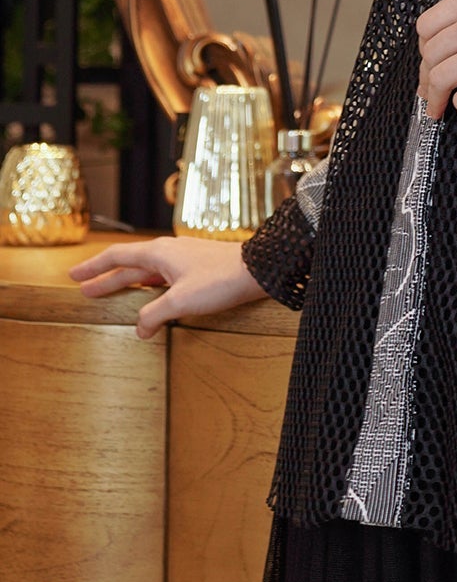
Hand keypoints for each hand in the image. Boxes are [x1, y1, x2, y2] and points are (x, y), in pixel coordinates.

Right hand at [67, 236, 268, 339]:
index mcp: (159, 253)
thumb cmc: (220, 280)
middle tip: (84, 289)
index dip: (93, 268)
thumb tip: (139, 329)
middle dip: (105, 278)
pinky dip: (147, 289)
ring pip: (145, 272)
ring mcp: (183, 259)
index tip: (74, 275)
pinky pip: (162, 278)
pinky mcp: (196, 269)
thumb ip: (153, 316)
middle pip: (128, 265)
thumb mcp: (180, 301)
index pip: (116, 257)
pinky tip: (147, 299)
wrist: (258, 270)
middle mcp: (168, 252)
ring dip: (126, 283)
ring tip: (110, 294)